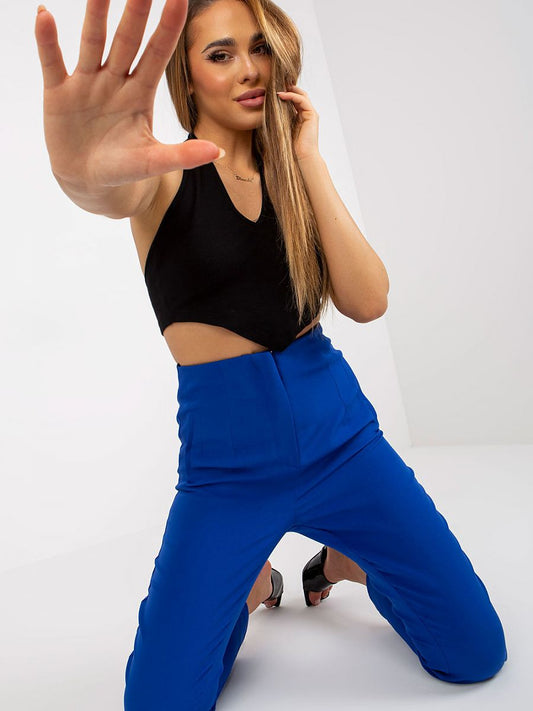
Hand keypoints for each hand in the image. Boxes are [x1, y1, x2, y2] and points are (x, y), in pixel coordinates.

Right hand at [34, 0, 220, 191]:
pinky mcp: (59, 93)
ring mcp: (87, 84)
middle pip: (127, 41)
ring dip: (95, 15)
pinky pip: (53, 62)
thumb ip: (182, 155)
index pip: (158, 54)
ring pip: (93, 42)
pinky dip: (47, 42)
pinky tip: (45, 17)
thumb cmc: (123, 167)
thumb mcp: (153, 162)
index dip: (168, 27)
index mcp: (140, 93)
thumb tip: (217, 151)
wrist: (88, 181)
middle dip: (135, 12)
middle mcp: (115, 81)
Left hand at [277, 84, 319, 161]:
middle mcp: (307, 114)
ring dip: (289, 90)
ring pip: (301, 95)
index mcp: (300, 118)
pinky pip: (302, 100)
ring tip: (277, 89)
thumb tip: (265, 116)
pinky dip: (292, 96)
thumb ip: (278, 121)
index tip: (273, 91)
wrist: (302, 157)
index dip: (285, 94)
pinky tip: (282, 95)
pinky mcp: (312, 115)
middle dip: (288, 89)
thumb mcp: (282, 130)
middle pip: (299, 95)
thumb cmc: (291, 148)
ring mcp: (311, 114)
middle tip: (275, 85)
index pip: (294, 100)